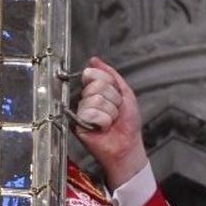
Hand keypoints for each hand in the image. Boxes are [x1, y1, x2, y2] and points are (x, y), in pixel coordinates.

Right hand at [71, 57, 146, 187]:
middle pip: (96, 87)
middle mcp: (87, 99)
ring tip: (110, 121)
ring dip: (109, 112)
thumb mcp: (125, 93)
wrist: (127, 145)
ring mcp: (81, 111)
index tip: (116, 96)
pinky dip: (103, 121)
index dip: (109, 85)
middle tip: (115, 112)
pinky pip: (91, 113)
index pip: (95, 74)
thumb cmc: (128, 123)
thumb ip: (111, 74)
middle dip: (112, 100)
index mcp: (96, 90)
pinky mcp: (77, 123)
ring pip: (95, 100)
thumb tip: (95, 61)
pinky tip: (102, 128)